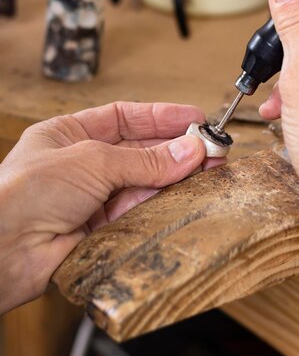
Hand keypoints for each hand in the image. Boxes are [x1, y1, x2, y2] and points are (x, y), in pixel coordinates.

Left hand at [0, 101, 222, 312]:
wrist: (3, 249)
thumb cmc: (24, 192)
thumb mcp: (91, 160)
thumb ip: (144, 159)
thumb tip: (187, 149)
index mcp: (69, 135)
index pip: (123, 118)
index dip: (160, 116)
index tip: (193, 117)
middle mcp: (82, 164)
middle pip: (139, 150)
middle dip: (175, 146)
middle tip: (209, 144)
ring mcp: (92, 197)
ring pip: (144, 180)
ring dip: (176, 173)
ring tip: (208, 164)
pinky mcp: (102, 228)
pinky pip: (141, 210)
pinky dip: (164, 200)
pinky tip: (186, 190)